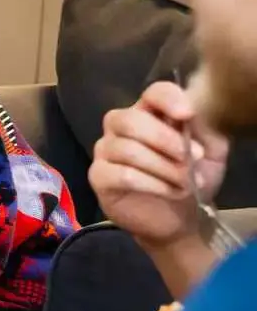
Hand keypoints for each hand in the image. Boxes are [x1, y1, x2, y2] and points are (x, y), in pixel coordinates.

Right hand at [90, 82, 227, 250]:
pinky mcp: (98, 177)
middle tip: (193, 158)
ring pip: (126, 149)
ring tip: (187, 182)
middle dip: (165, 139)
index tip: (187, 115)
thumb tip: (195, 115)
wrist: (179, 218)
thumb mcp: (211, 152)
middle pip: (130, 120)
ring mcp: (106, 151)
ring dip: (164, 167)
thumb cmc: (193, 178)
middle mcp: (122, 126)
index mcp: (151, 113)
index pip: (153, 93)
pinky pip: (120, 174)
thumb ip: (206, 130)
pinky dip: (151, 183)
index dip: (168, 99)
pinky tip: (170, 191)